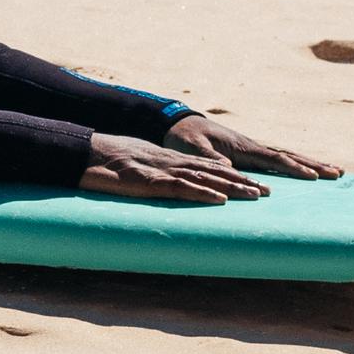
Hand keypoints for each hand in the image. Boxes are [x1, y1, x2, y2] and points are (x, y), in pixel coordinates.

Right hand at [77, 132, 268, 204]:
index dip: (233, 176)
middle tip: (267, 192)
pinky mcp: (152, 182)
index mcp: (170, 159)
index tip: (254, 184)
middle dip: (242, 182)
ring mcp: (163, 171)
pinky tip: (219, 200)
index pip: (208, 167)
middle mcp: (172, 163)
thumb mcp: (139, 167)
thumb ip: (157, 173)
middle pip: (214, 173)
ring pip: (204, 180)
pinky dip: (203, 194)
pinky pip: (181, 188)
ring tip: (255, 196)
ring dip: (231, 188)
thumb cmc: (109, 162)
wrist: (86, 153)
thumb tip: (170, 183)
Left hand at [167, 114, 341, 180]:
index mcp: (243, 147)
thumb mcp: (194, 149)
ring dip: (311, 164)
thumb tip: (231, 169)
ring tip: (334, 171)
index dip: (294, 168)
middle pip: (289, 156)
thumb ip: (211, 159)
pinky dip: (295, 164)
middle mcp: (253, 146)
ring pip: (287, 156)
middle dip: (314, 165)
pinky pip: (278, 159)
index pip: (274, 159)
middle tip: (338, 173)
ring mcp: (253, 148)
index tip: (314, 177)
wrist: (179, 123)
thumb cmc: (185, 138)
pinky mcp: (249, 152)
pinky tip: (304, 170)